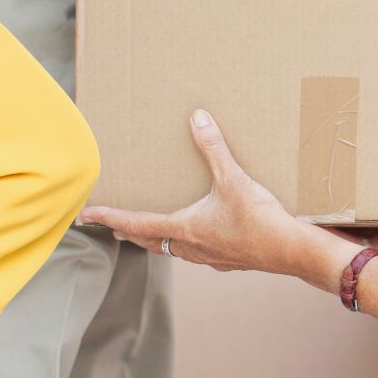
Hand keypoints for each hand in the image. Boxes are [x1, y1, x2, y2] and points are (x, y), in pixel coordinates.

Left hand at [81, 109, 313, 276]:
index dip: (109, 217)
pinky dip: (186, 245)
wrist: (291, 251)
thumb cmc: (260, 220)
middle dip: (128, 232)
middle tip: (112, 227)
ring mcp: (209, 257)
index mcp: (184, 228)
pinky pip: (197, 253)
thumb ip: (214, 148)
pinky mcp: (228, 259)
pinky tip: (198, 240)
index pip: (135, 223)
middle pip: (148, 240)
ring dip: (156, 240)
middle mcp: (190, 247)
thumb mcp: (233, 179)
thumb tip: (197, 118)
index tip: (86, 216)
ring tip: (149, 232)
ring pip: (172, 250)